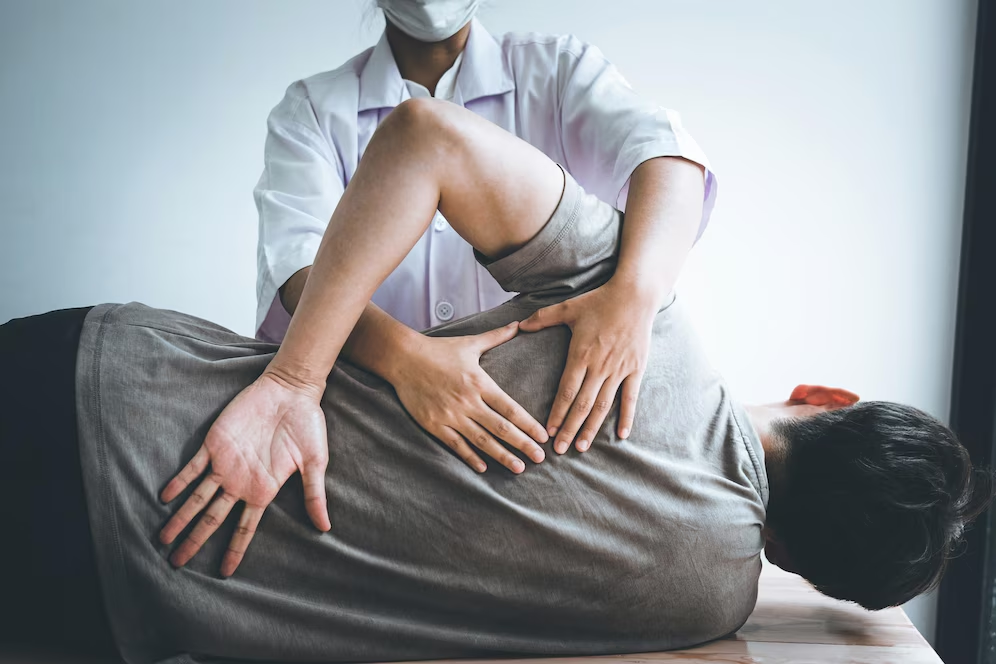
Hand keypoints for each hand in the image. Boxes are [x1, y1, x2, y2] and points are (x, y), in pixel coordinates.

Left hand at [158, 371, 330, 576]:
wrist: (291, 392)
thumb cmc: (307, 425)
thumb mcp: (315, 462)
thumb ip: (314, 494)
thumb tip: (325, 528)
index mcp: (263, 490)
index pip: (245, 528)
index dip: (234, 550)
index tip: (225, 572)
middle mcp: (240, 482)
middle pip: (213, 519)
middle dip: (194, 541)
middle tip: (176, 563)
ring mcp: (226, 464)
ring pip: (197, 497)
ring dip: (180, 517)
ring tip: (163, 538)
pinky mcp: (215, 444)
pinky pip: (192, 467)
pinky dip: (179, 482)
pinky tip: (165, 496)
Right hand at [391, 322, 548, 472]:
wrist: (403, 358)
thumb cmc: (438, 350)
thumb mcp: (470, 342)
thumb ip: (496, 337)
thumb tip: (519, 324)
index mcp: (479, 382)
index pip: (510, 408)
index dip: (528, 424)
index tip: (542, 437)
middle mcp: (468, 401)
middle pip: (501, 428)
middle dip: (522, 444)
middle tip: (540, 459)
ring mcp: (450, 415)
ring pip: (481, 440)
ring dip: (501, 456)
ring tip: (519, 468)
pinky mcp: (434, 424)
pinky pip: (455, 445)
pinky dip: (470, 457)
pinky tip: (483, 468)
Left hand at [519, 279, 656, 453]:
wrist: (635, 296)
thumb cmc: (599, 301)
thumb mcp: (568, 308)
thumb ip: (543, 319)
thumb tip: (519, 325)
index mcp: (581, 355)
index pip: (566, 391)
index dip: (557, 413)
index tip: (548, 431)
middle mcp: (600, 367)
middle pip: (583, 405)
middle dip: (570, 428)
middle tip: (560, 449)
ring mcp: (619, 370)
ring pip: (604, 406)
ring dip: (592, 428)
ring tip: (581, 447)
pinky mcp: (636, 369)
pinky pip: (631, 398)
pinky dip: (627, 417)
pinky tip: (621, 435)